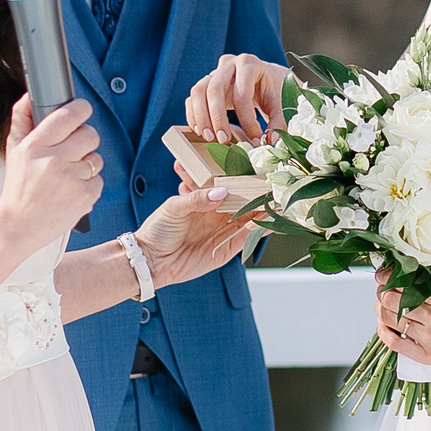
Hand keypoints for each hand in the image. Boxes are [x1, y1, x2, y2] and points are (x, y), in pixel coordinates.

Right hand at [0, 94, 101, 248]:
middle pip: (90, 134)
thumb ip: (22, 118)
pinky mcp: (84, 196)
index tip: (81, 110)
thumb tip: (31, 95)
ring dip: (86, 164)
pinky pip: (98, 179)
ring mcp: (70, 180)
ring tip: (67, 175)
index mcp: (34, 146)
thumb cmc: (18, 187)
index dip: (81, 109)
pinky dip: (88, 184)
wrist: (17, 226)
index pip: (69, 115)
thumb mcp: (14, 149)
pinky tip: (71, 190)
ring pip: (96, 158)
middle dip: (84, 140)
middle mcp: (52, 161)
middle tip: (72, 150)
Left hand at [134, 166, 269, 288]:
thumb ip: (198, 198)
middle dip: (259, 194)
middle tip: (275, 184)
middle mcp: (218, 214)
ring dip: (264, 212)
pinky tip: (269, 220)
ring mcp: (224, 231)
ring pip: (250, 219)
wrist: (150, 260)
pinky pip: (246, 238)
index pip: (229, 186)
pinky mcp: (226, 250)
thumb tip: (222, 192)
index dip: (243, 179)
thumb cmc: (158, 228)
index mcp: (207, 199)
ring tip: (280, 201)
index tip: (258, 170)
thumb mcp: (174, 207)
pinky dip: (259, 230)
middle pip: (244, 202)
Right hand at [186, 53, 288, 143]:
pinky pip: (193, 98)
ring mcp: (215, 72)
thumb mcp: (282, 104)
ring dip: (201, 117)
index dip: (247, 120)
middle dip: (216, 118)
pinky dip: (193, 115)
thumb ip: (278, 123)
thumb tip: (269, 142)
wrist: (269, 78)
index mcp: (250, 64)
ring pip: (199, 92)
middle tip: (222, 140)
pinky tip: (201, 131)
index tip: (255, 139)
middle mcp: (229, 64)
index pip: (242, 95)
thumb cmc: (276, 90)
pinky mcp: (206, 84)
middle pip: (214, 89)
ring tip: (210, 138)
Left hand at [375, 278, 430, 366]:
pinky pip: (394, 343)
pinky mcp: (427, 355)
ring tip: (383, 305)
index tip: (383, 275)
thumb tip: (400, 269)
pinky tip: (383, 324)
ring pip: (390, 320)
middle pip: (391, 301)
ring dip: (381, 310)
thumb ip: (429, 278)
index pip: (402, 283)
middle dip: (382, 292)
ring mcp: (430, 338)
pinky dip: (384, 331)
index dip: (387, 277)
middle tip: (383, 289)